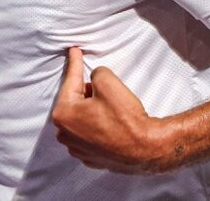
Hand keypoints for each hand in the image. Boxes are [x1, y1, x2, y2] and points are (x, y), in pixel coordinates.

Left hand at [51, 48, 169, 174]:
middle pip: (74, 102)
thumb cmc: (125, 118)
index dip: (75, 63)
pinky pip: (90, 134)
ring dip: (92, 110)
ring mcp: (76, 148)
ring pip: (81, 118)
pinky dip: (97, 127)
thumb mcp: (108, 82)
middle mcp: (64, 134)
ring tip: (112, 111)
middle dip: (87, 93)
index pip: (70, 81)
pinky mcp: (90, 158)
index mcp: (63, 114)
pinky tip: (111, 125)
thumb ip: (95, 72)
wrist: (146, 149)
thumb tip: (94, 78)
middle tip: (105, 91)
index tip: (73, 51)